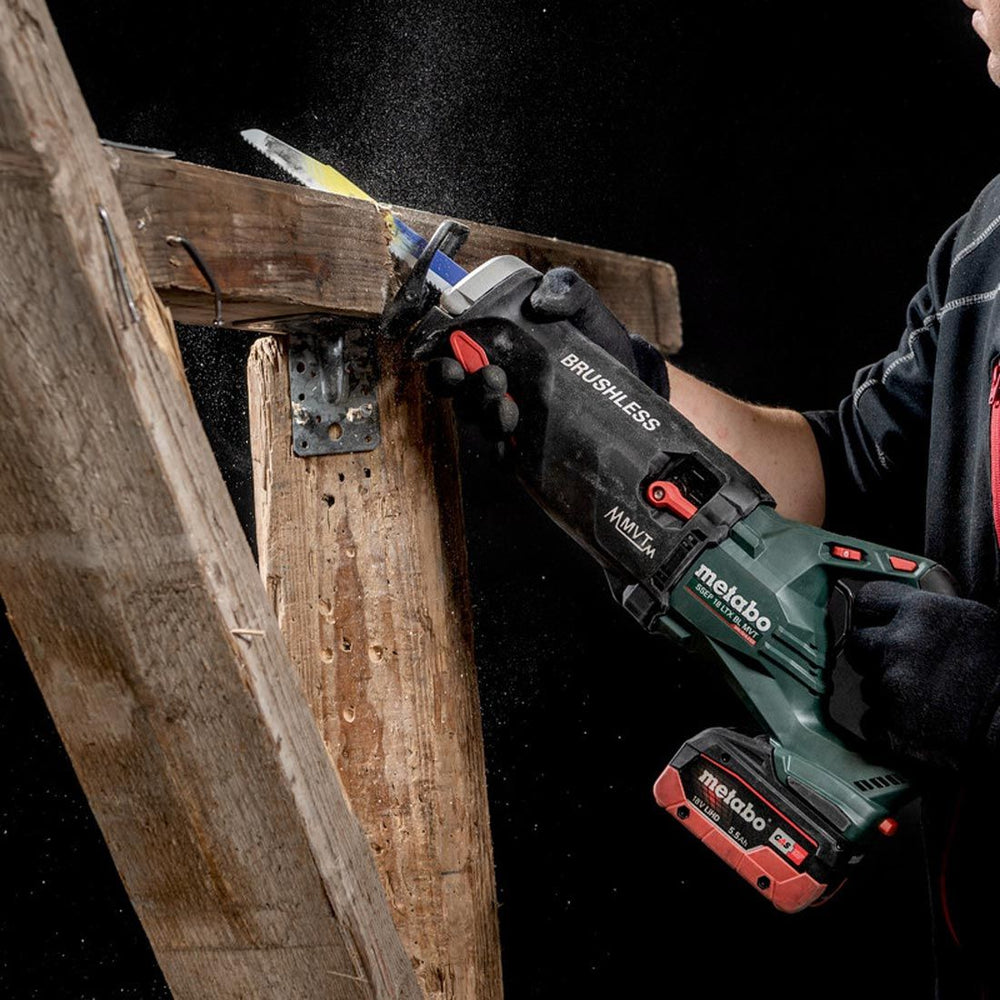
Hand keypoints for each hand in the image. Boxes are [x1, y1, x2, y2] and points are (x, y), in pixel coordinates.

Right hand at [424, 267, 668, 438]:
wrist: (631, 377)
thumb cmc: (597, 339)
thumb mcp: (584, 306)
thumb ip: (567, 289)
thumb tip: (542, 300)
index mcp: (497, 344)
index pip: (452, 348)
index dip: (439, 354)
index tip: (451, 358)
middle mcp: (496, 378)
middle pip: (457, 388)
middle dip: (460, 386)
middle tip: (489, 377)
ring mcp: (510, 411)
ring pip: (477, 419)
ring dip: (486, 414)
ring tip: (509, 407)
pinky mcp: (526, 443)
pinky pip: (502, 454)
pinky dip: (503, 452)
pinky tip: (514, 446)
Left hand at [845, 581, 999, 771]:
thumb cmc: (998, 671)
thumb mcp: (967, 620)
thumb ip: (924, 614)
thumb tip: (896, 613)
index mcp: (921, 611)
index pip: (867, 600)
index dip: (872, 615)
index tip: (876, 624)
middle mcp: (900, 644)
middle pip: (858, 643)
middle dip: (874, 655)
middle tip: (904, 667)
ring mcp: (892, 684)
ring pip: (867, 684)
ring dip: (886, 690)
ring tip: (926, 696)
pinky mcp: (891, 723)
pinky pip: (871, 720)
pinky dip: (889, 723)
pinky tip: (920, 719)